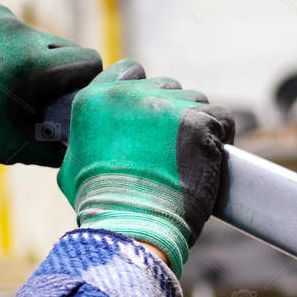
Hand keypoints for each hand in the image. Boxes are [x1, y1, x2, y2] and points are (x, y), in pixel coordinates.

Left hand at [0, 1, 101, 166]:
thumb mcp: (19, 147)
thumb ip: (65, 145)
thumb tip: (102, 140)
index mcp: (27, 65)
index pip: (89, 62)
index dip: (86, 84)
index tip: (71, 102)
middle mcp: (16, 32)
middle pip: (71, 49)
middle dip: (63, 73)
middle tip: (40, 98)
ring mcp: (0, 16)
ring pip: (47, 40)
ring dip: (41, 61)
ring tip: (12, 83)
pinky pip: (24, 30)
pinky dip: (19, 48)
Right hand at [57, 60, 234, 276]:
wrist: (133, 225)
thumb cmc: (103, 207)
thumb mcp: (73, 168)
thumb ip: (83, 143)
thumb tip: (82, 144)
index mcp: (95, 100)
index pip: (130, 71)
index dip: (146, 92)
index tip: (153, 116)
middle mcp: (128, 95)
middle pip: (167, 87)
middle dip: (173, 112)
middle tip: (175, 146)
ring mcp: (165, 106)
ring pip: (195, 100)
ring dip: (198, 123)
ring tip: (194, 156)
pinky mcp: (197, 121)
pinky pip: (222, 117)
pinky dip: (223, 135)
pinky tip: (216, 155)